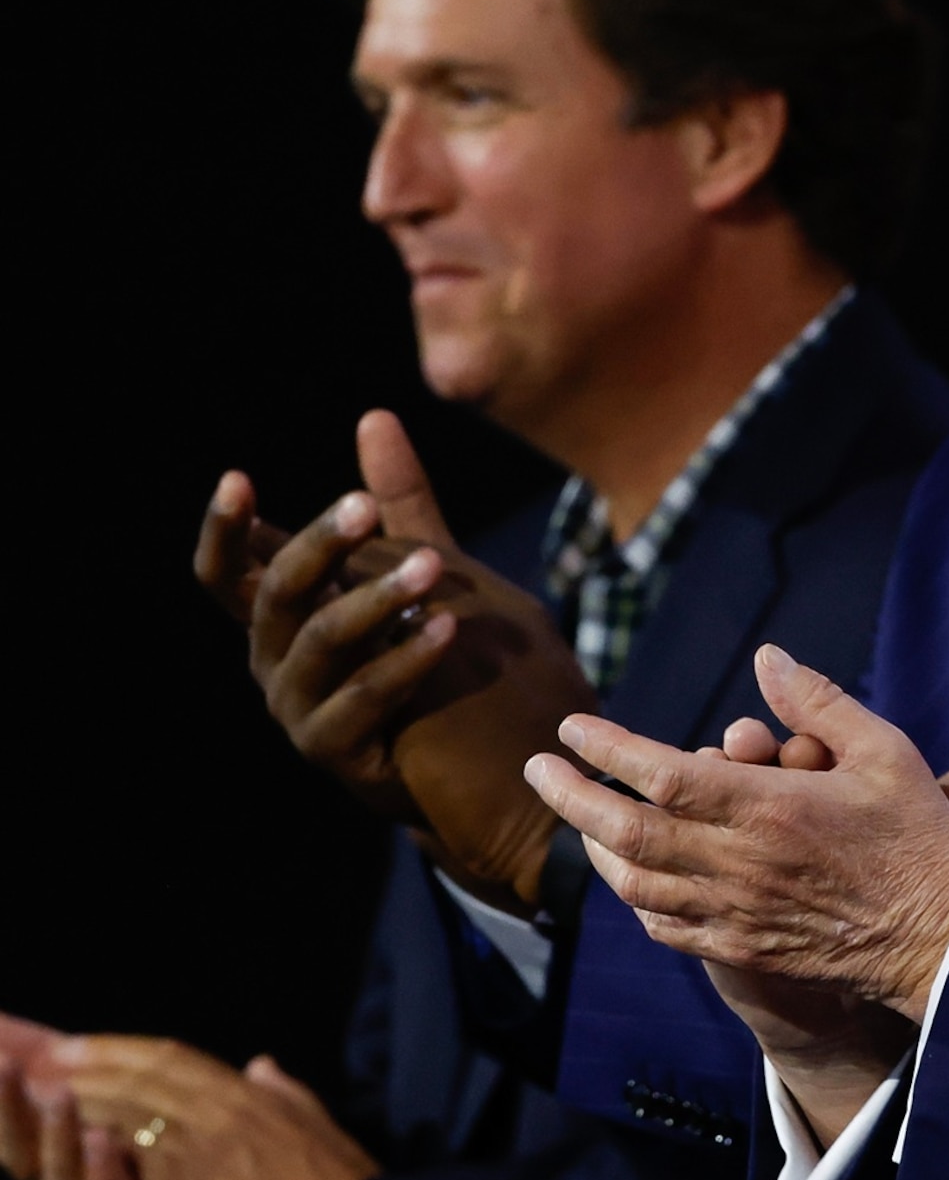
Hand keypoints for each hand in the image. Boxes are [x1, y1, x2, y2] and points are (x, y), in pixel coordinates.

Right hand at [0, 1013, 172, 1179]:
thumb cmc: (196, 1147)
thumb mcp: (158, 1094)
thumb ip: (120, 1065)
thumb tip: (44, 1031)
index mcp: (71, 1159)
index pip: (21, 1125)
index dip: (3, 1095)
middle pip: (23, 1156)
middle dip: (9, 1111)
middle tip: (5, 1064)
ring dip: (57, 1137)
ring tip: (60, 1095)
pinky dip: (102, 1176)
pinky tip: (101, 1139)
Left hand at [54, 1035, 379, 1179]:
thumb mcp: (320, 1128)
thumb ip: (284, 1094)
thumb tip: (261, 1065)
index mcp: (253, 1098)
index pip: (172, 1058)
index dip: (118, 1048)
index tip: (78, 1045)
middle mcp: (222, 1117)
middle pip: (137, 1081)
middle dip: (82, 1068)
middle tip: (39, 1061)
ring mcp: (202, 1158)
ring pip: (124, 1120)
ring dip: (76, 1106)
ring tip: (36, 1096)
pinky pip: (134, 1176)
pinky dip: (98, 1158)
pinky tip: (74, 1151)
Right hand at [203, 413, 593, 907]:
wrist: (491, 763)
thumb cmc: (449, 656)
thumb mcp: (424, 569)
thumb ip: (400, 503)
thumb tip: (375, 417)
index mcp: (287, 616)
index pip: (231, 568)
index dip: (225, 527)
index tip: (239, 478)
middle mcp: (278, 662)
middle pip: (272, 595)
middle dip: (316, 548)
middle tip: (362, 508)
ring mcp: (300, 711)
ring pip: (318, 643)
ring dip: (372, 600)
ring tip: (431, 568)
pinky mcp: (337, 754)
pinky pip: (361, 700)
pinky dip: (403, 662)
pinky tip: (446, 631)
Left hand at [525, 646, 948, 1139]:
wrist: (944, 939)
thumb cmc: (921, 840)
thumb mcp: (887, 753)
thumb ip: (821, 702)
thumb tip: (768, 657)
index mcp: (772, 809)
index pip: (663, 774)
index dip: (608, 749)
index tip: (573, 728)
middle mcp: (741, 863)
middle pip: (628, 831)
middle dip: (572, 798)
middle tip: (538, 769)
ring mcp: (737, 913)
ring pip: (637, 884)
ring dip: (597, 849)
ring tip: (580, 819)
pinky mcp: (744, 949)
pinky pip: (668, 928)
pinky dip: (637, 900)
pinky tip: (632, 878)